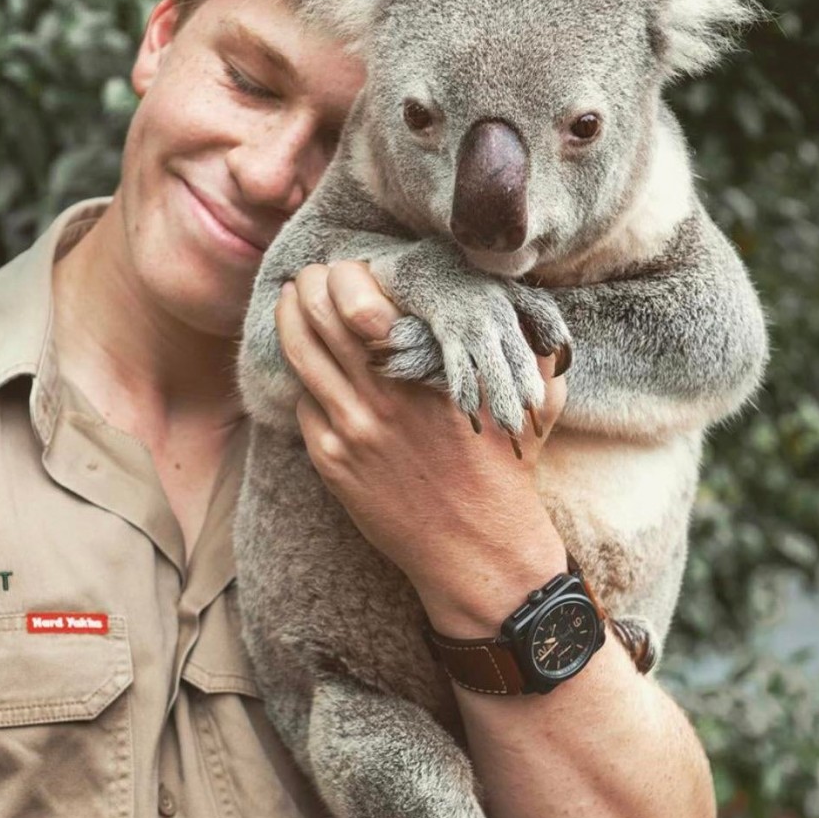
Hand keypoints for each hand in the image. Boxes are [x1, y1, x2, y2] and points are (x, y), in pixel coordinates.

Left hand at [275, 260, 568, 632]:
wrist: (477, 550)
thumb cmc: (506, 471)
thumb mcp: (529, 401)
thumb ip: (526, 349)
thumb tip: (520, 306)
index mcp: (430, 368)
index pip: (362, 297)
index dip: (345, 273)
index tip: (347, 267)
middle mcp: (384, 393)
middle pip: (319, 315)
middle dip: (306, 285)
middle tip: (307, 276)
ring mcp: (352, 428)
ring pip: (300, 354)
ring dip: (289, 320)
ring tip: (289, 303)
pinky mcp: (332, 460)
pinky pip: (304, 404)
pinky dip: (305, 380)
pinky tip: (310, 367)